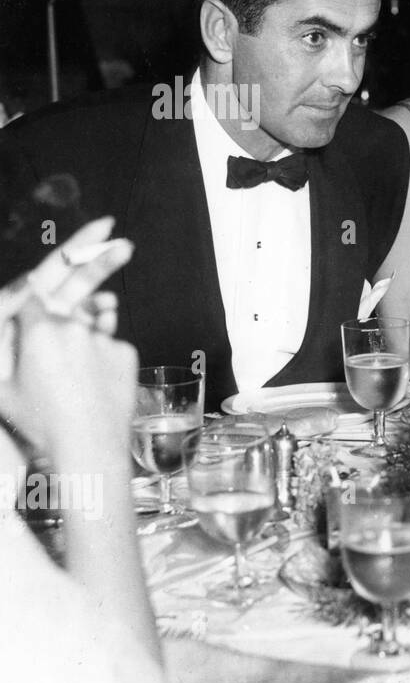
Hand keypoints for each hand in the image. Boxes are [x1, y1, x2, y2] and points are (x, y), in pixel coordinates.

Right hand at [0, 219, 136, 460]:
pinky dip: (102, 353)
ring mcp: (103, 338)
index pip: (32, 294)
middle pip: (77, 282)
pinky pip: (111, 345)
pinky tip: (95, 378)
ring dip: (95, 317)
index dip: (32, 294)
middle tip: (114, 231)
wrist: (86, 451)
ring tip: (95, 333)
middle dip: (95, 254)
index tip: (40, 286)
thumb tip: (11, 319)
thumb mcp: (3, 389)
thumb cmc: (37, 424)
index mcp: (36, 330)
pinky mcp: (125, 353)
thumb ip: (3, 348)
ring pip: (95, 319)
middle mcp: (72, 326)